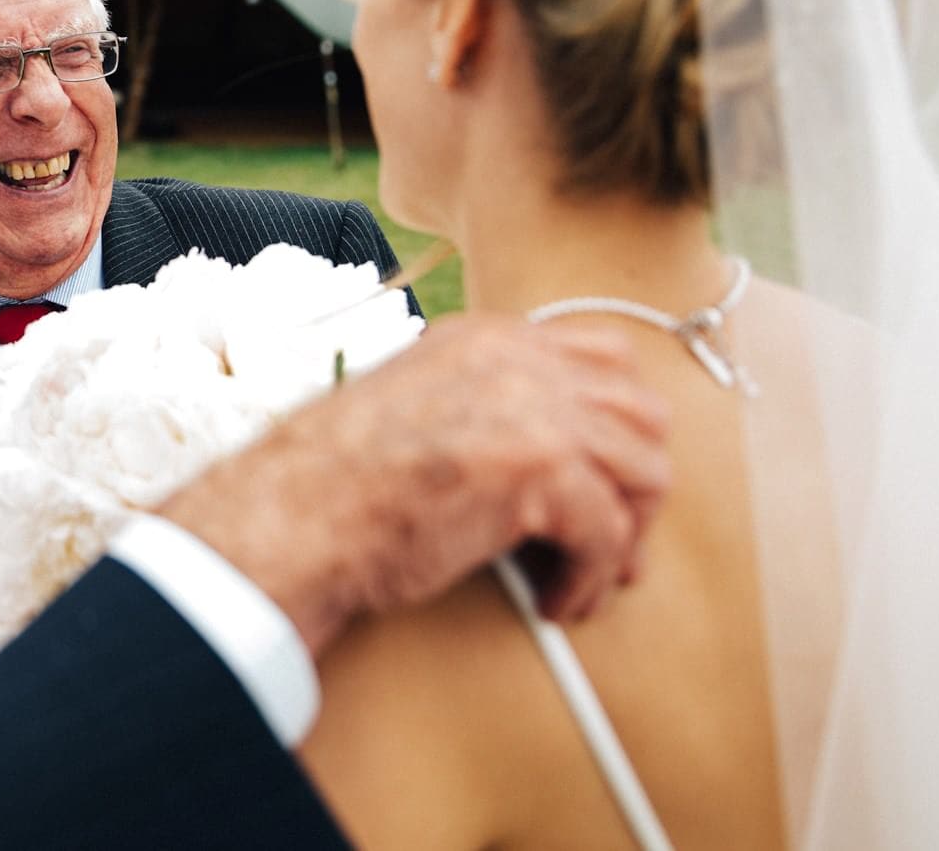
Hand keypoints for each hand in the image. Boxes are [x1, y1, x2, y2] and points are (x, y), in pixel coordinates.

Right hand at [159, 314, 668, 655]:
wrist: (292, 515)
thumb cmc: (334, 479)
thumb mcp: (414, 402)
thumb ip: (478, 402)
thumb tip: (544, 453)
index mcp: (484, 337)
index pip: (604, 357)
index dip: (618, 427)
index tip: (607, 478)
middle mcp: (516, 359)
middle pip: (642, 411)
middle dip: (638, 483)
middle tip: (614, 540)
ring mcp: (533, 408)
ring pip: (645, 470)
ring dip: (626, 537)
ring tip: (588, 577)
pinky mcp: (539, 470)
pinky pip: (610, 534)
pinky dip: (593, 580)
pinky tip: (557, 600)